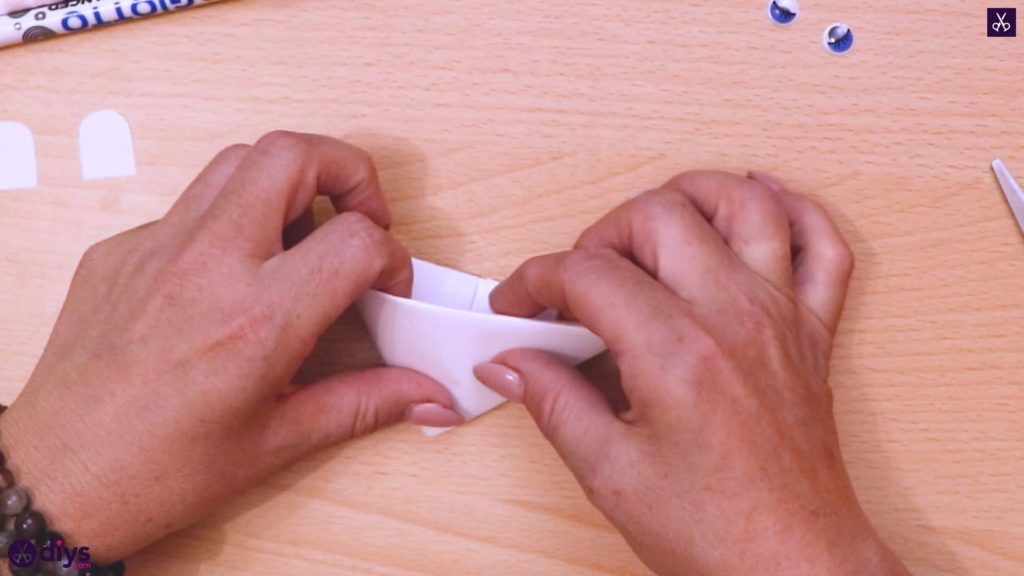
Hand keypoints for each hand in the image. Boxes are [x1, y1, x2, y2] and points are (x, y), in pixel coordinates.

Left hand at [0, 132, 461, 561]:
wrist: (56, 479)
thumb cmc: (159, 470)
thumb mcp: (279, 440)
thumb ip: (366, 403)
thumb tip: (429, 396)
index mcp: (256, 319)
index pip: (354, 238)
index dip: (392, 255)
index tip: (387, 283)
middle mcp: (206, 265)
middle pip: (292, 154)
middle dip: (347, 169)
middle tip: (359, 214)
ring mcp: (156, 247)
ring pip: (238, 160)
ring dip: (288, 180)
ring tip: (303, 235)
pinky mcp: (120, 248)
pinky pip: (192, 204)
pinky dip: (233, 219)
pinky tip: (236, 275)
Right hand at [474, 172, 908, 575]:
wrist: (795, 566)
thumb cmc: (717, 532)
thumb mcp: (610, 473)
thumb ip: (553, 402)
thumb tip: (508, 363)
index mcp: (676, 352)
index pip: (588, 273)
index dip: (537, 280)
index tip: (519, 303)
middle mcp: (733, 317)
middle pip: (658, 215)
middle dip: (600, 233)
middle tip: (578, 281)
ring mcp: (779, 316)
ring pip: (743, 204)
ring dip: (690, 195)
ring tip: (650, 228)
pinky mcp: (811, 331)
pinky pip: (823, 245)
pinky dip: (795, 210)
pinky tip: (757, 209)